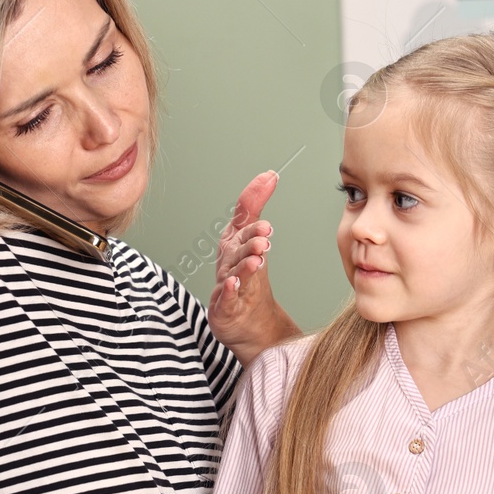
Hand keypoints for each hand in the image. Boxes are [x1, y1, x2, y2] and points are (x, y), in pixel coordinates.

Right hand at [208, 172, 287, 356]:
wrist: (244, 317)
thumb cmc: (244, 273)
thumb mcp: (250, 236)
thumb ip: (254, 206)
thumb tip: (268, 176)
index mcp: (235, 242)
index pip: (244, 225)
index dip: (255, 216)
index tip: (268, 203)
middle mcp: (229, 260)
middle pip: (239, 249)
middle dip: (250, 242)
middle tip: (265, 237)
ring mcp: (226, 283)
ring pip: (234, 272)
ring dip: (244, 264)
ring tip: (257, 259)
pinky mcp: (225, 305)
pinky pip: (226, 297)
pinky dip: (228, 291)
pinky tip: (233, 284)